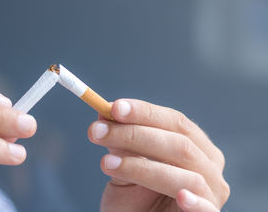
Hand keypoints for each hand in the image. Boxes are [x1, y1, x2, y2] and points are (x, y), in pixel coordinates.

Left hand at [88, 99, 228, 211]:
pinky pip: (205, 208)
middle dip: (135, 134)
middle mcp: (208, 167)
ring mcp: (211, 194)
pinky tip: (181, 197)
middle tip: (98, 131)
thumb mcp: (122, 168)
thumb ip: (120, 144)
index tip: (113, 108)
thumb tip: (104, 113)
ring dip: (141, 166)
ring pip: (183, 174)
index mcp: (194, 147)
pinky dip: (194, 202)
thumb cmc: (135, 200)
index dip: (144, 112)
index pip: (174, 121)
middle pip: (179, 143)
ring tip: (107, 163)